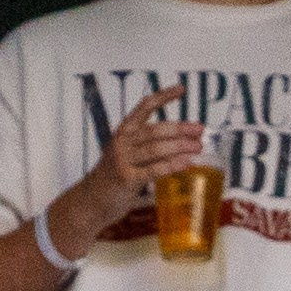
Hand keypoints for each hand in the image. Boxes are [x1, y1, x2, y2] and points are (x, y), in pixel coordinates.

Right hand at [84, 86, 204, 226]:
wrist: (91, 201)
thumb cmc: (114, 176)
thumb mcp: (127, 154)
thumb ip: (148, 146)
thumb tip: (184, 141)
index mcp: (123, 131)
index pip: (144, 107)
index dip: (164, 96)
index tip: (182, 89)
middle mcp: (122, 142)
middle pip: (155, 130)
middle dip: (180, 129)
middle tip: (200, 130)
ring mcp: (122, 160)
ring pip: (156, 148)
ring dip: (180, 146)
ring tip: (198, 147)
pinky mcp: (126, 179)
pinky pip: (153, 169)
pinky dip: (172, 165)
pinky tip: (186, 163)